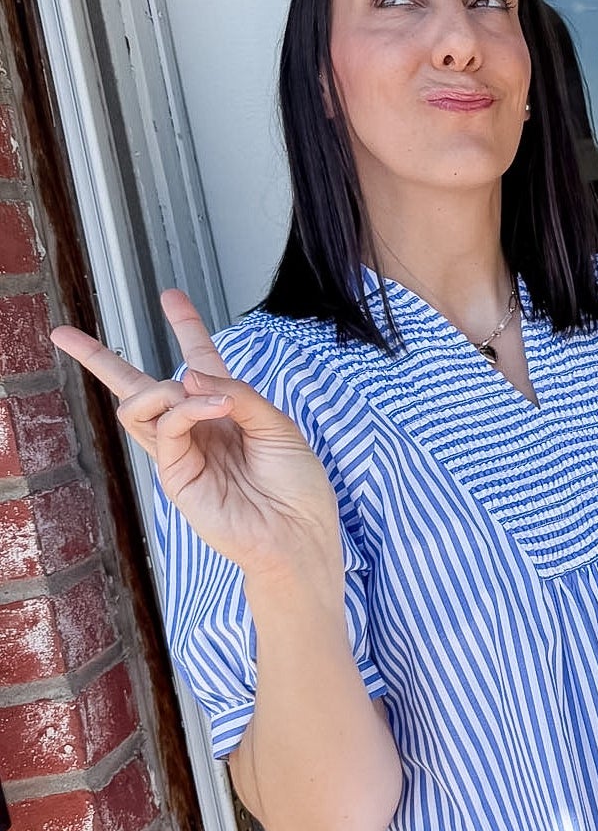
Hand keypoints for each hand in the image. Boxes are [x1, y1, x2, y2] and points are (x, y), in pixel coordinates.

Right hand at [51, 291, 340, 583]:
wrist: (298, 534)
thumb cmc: (296, 486)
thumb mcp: (277, 425)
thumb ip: (236, 393)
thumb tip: (187, 371)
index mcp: (225, 411)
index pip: (198, 362)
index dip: (186, 326)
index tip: (171, 296)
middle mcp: (197, 429)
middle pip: (138, 385)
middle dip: (98, 358)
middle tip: (65, 334)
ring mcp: (181, 452)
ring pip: (138, 404)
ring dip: (166, 387)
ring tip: (201, 394)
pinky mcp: (174, 475)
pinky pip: (164, 428)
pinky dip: (185, 408)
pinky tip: (213, 408)